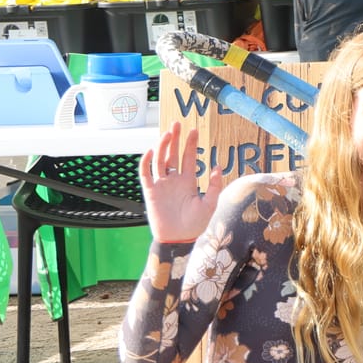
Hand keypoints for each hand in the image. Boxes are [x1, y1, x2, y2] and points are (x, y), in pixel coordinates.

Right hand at [138, 127, 225, 243]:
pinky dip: (147, 162)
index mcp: (188, 181)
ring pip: (160, 160)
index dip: (191, 144)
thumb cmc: (195, 224)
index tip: (194, 130)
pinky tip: (152, 151)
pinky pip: (146, 174)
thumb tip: (217, 166)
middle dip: (175, 139)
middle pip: (173, 154)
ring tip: (168, 133)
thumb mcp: (209, 204)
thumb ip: (214, 186)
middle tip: (178, 123)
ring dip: (163, 146)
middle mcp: (174, 180)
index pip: (189, 158)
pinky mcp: (150, 192)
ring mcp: (161, 185)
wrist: (178, 239)